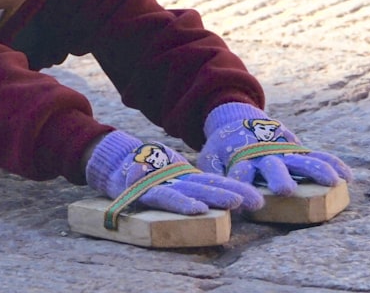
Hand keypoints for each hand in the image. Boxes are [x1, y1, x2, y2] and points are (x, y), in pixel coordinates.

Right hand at [84, 130, 262, 216]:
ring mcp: (162, 182)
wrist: (111, 159)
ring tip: (235, 203)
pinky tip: (198, 210)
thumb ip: (186, 184)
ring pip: (193, 191)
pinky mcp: (145, 190)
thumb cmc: (142, 171)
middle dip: (234, 193)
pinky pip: (166, 198)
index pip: (215, 181)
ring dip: (215, 197)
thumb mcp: (168, 174)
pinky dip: (181, 204)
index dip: (236, 187)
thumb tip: (208, 196)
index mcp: (185, 176)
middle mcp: (177, 178)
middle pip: (209, 186)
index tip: (258, 198)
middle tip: (257, 201)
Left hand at [197, 102, 352, 195]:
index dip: (243, 185)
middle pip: (273, 166)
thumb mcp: (211, 158)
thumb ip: (214, 175)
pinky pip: (319, 155)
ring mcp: (283, 151)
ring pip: (301, 160)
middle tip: (285, 189)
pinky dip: (333, 163)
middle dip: (279, 177)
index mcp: (240, 157)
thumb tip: (214, 196)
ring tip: (332, 182)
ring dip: (315, 170)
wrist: (236, 119)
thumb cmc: (222, 148)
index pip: (240, 172)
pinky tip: (347, 177)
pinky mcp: (297, 148)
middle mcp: (263, 155)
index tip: (251, 202)